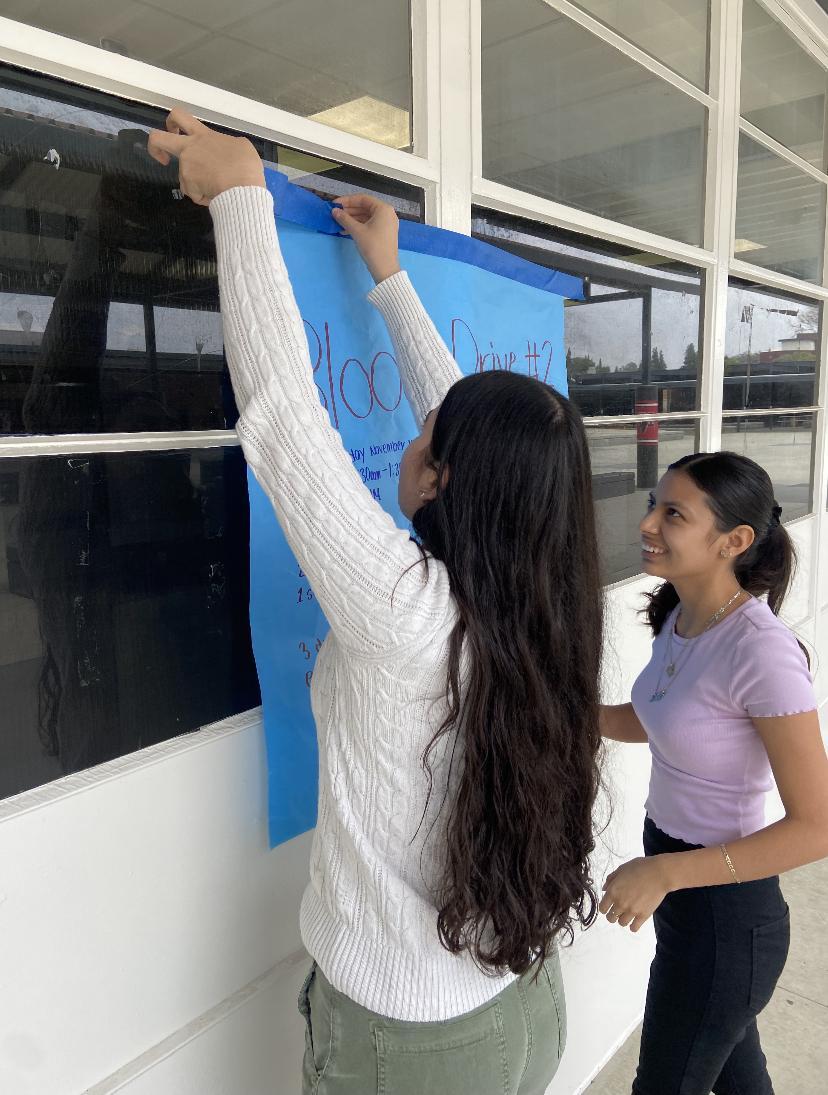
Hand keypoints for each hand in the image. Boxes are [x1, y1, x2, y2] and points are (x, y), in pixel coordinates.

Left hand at [147, 108, 264, 205]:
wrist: (243, 188)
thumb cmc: (245, 166)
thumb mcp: (241, 146)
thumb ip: (226, 145)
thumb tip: (224, 153)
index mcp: (202, 135)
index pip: (180, 116)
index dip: (172, 122)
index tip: (174, 133)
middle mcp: (189, 149)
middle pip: (158, 139)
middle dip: (155, 147)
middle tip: (164, 159)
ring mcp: (186, 168)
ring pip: (185, 177)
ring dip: (198, 185)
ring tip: (218, 189)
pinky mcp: (188, 186)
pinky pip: (193, 193)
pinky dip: (203, 196)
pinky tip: (217, 196)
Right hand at [331, 194, 400, 283]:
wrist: (385, 269)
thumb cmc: (372, 247)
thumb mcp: (357, 231)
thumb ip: (344, 219)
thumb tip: (334, 211)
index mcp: (383, 209)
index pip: (363, 199)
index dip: (347, 200)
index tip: (335, 204)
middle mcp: (387, 213)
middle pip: (365, 207)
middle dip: (349, 210)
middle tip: (335, 214)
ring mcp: (386, 224)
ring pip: (366, 217)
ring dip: (352, 219)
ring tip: (338, 223)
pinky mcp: (384, 233)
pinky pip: (369, 225)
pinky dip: (358, 226)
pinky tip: (345, 231)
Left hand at [599, 855, 672, 931]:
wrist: (659, 873)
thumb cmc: (640, 868)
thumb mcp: (621, 869)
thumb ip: (611, 879)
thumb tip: (604, 889)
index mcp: (613, 891)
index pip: (602, 908)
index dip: (604, 907)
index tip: (609, 905)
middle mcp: (620, 903)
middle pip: (610, 918)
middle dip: (612, 914)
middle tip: (618, 910)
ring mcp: (632, 911)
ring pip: (621, 923)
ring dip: (623, 919)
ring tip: (628, 913)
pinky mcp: (643, 916)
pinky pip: (634, 928)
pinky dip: (633, 926)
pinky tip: (635, 920)